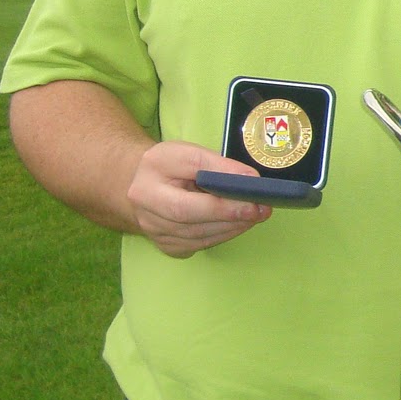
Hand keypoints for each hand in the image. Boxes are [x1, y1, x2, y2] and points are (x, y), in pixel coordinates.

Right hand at [127, 142, 270, 257]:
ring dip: (232, 227)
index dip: (222, 199)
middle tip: (261, 210)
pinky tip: (237, 223)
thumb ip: (218, 165)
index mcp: (149, 181)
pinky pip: (200, 244)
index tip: (254, 194)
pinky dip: (223, 234)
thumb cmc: (168, 166)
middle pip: (191, 220)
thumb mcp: (189, 154)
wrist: (139, 185)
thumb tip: (251, 180)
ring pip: (199, 236)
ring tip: (256, 215)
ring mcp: (154, 233)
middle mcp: (146, 211)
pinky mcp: (166, 246)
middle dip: (231, 216)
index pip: (187, 197)